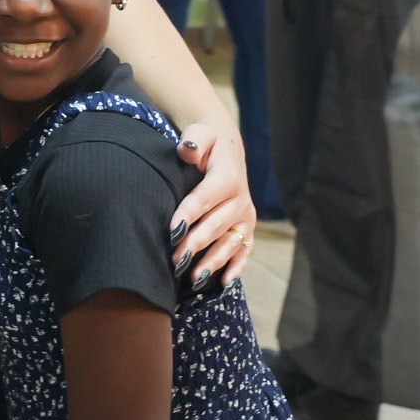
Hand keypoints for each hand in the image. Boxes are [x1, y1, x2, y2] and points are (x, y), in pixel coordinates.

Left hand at [169, 124, 255, 288]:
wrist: (224, 151)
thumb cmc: (206, 145)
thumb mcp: (201, 135)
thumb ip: (194, 142)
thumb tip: (188, 151)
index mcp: (228, 177)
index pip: (204, 198)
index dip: (188, 215)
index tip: (172, 231)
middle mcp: (241, 201)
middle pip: (215, 225)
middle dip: (195, 244)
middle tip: (175, 260)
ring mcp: (245, 218)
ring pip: (229, 243)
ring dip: (213, 262)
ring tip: (194, 278)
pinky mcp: (247, 230)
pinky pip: (243, 252)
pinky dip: (236, 268)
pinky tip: (224, 284)